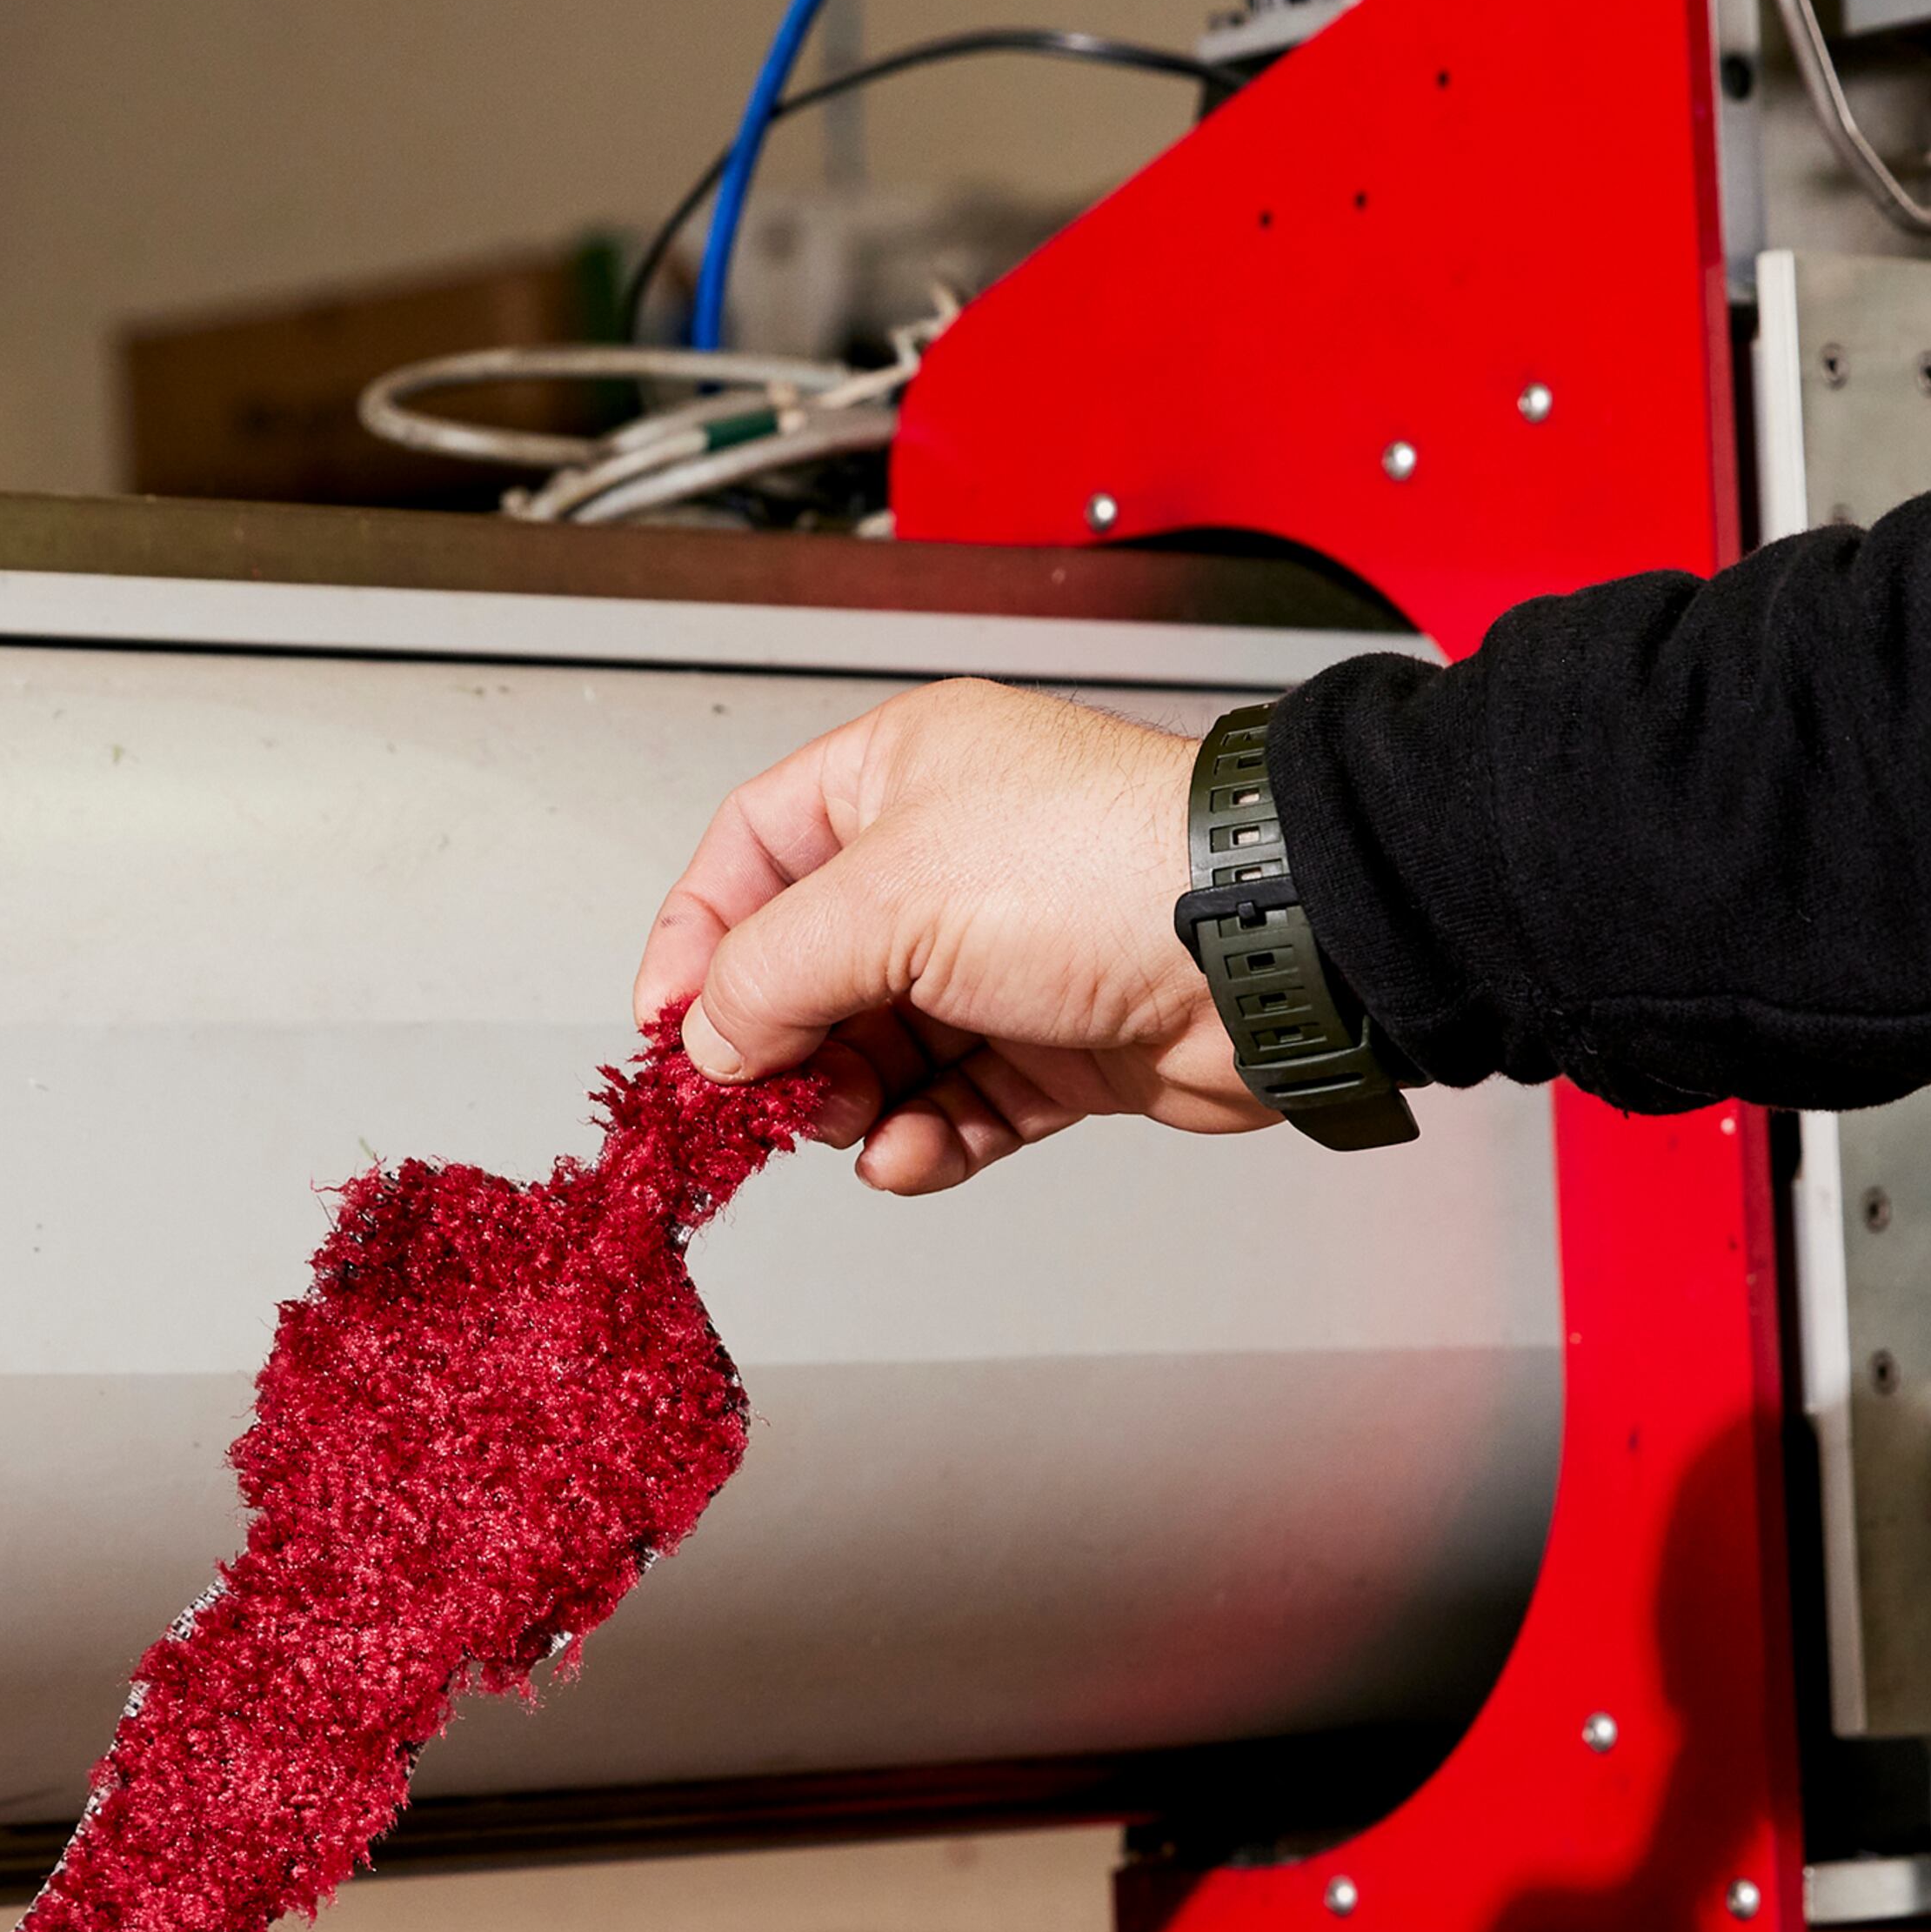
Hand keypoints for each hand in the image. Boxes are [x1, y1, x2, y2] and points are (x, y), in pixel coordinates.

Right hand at [631, 680, 1265, 1195]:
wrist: (1262, 949)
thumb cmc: (1108, 869)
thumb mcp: (887, 900)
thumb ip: (769, 971)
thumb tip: (705, 1036)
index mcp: (900, 776)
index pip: (752, 851)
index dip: (697, 937)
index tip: (668, 1023)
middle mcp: (950, 858)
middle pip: (810, 965)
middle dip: (780, 1043)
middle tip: (760, 1097)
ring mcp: (1006, 955)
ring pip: (881, 1048)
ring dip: (851, 1102)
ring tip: (849, 1124)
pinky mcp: (1056, 1043)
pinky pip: (957, 1104)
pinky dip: (925, 1137)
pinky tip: (909, 1155)